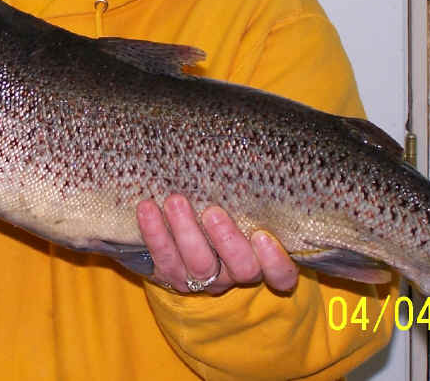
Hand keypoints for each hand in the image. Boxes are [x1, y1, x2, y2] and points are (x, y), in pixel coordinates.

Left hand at [136, 194, 297, 294]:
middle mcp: (236, 274)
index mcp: (262, 261)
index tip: (263, 235)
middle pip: (242, 269)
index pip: (282, 275)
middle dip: (227, 240)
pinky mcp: (171, 275)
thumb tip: (255, 151)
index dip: (275, 261)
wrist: (179, 235)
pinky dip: (155, 233)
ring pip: (200, 266)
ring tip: (175, 202)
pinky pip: (163, 259)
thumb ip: (249, 192)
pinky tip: (147, 208)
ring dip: (186, 232)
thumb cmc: (226, 207)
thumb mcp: (241, 203)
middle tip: (212, 212)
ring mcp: (204, 278)